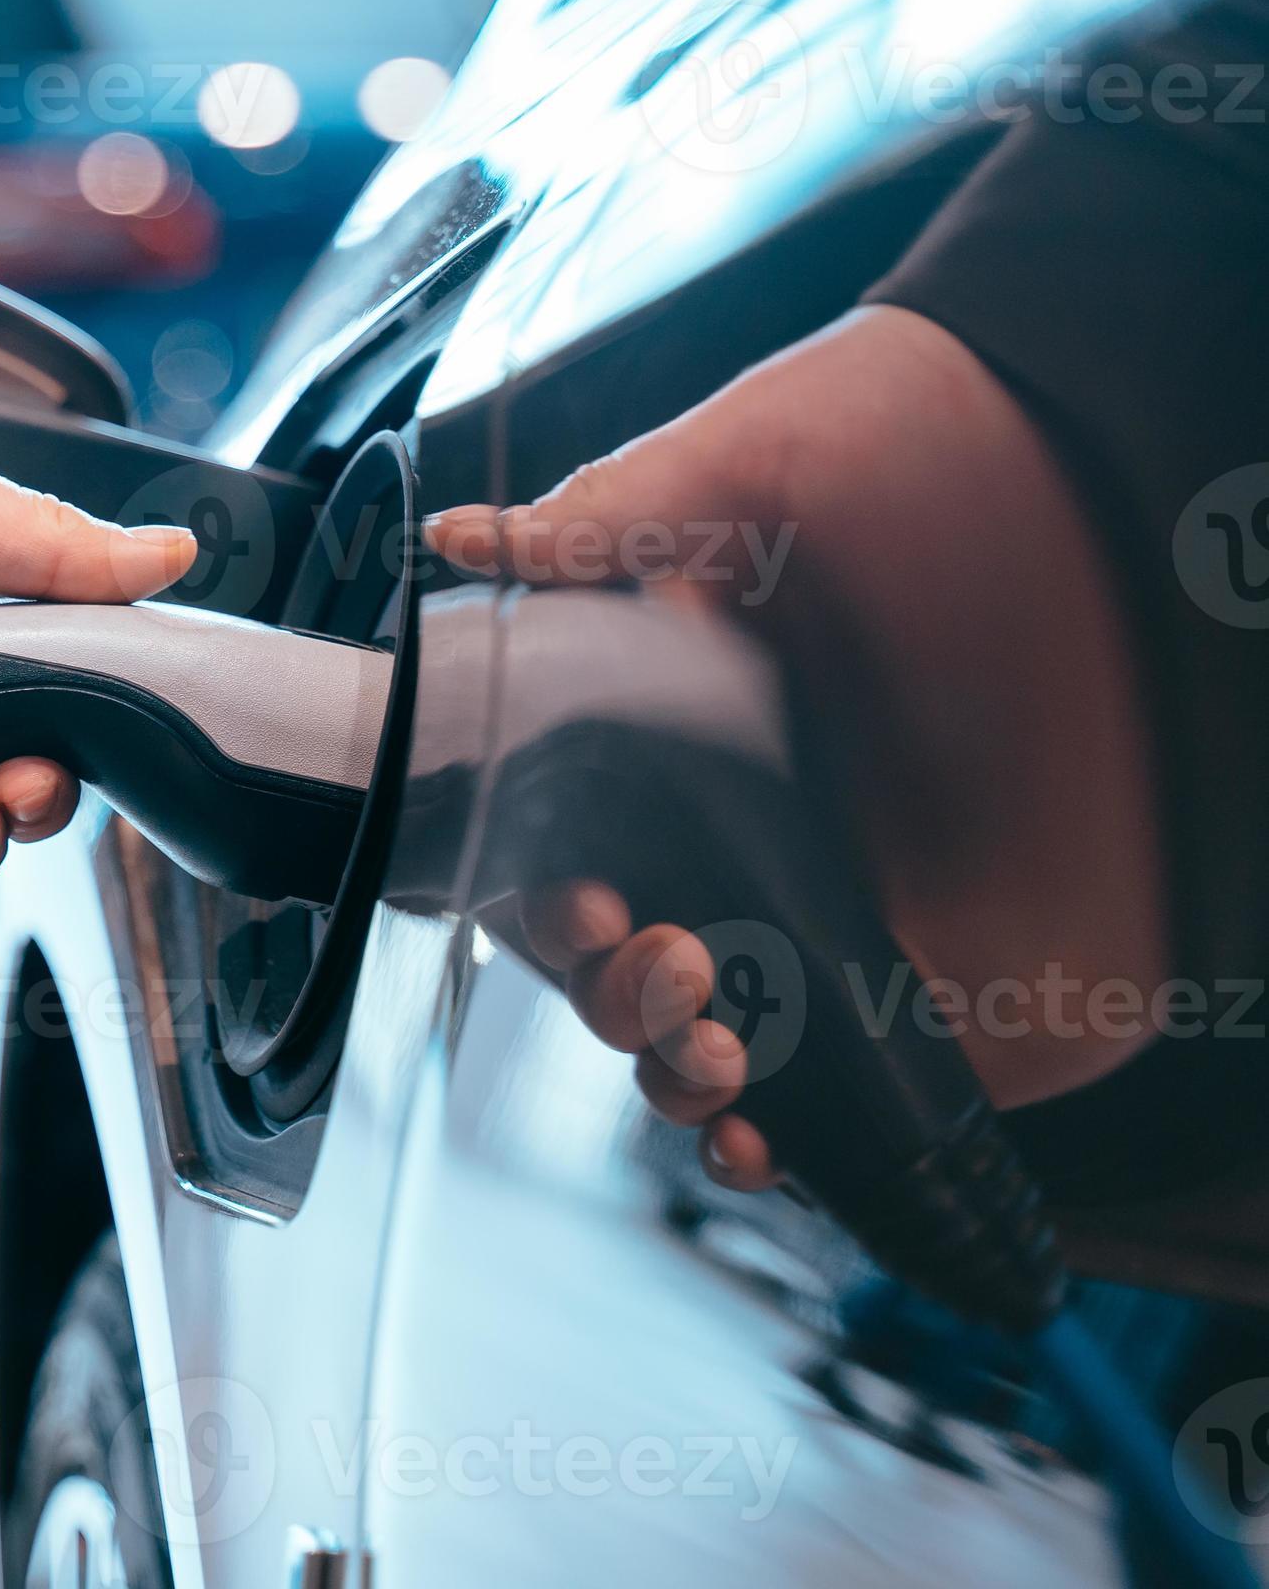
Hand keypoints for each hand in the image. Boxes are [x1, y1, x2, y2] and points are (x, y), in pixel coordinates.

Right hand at [427, 307, 1166, 1190]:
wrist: (1129, 475)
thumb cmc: (940, 441)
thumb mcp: (757, 454)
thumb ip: (610, 514)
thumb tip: (461, 547)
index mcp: (694, 720)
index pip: (573, 843)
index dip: (547, 895)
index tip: (574, 895)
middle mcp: (765, 820)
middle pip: (631, 959)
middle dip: (613, 993)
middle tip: (660, 955)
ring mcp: (859, 907)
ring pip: (720, 1038)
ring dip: (679, 1073)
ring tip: (715, 1051)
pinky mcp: (959, 985)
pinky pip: (852, 1097)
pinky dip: (791, 1149)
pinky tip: (763, 1140)